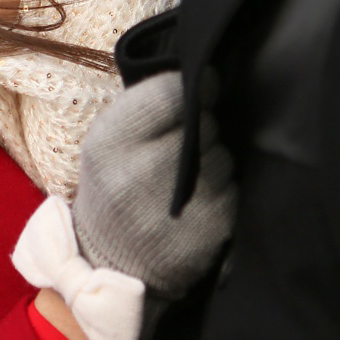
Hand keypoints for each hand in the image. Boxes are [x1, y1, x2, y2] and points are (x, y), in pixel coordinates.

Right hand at [72, 70, 235, 309]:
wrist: (111, 262)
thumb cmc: (112, 186)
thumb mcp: (107, 140)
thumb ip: (145, 104)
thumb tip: (203, 76)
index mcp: (109, 143)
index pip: (169, 93)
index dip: (193, 86)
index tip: (202, 87)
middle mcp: (140, 174)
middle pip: (202, 123)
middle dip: (202, 124)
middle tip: (186, 139)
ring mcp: (179, 205)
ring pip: (222, 154)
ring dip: (214, 156)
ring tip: (191, 172)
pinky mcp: (210, 230)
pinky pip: (233, 186)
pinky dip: (222, 187)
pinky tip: (201, 197)